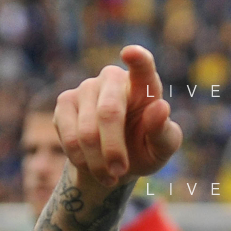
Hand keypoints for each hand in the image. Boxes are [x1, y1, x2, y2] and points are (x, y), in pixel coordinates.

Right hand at [53, 45, 181, 188]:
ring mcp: (86, 87)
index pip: (143, 66)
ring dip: (98, 163)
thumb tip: (161, 107)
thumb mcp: (161, 148)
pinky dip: (81, 160)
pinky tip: (92, 166)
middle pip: (108, 113)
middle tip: (120, 172)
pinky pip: (69, 137)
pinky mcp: (65, 102)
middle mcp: (113, 79)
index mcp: (143, 85)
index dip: (138, 59)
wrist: (114, 161)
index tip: (131, 53)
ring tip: (110, 177)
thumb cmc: (144, 148)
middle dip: (113, 149)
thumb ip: (164, 132)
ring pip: (86, 131)